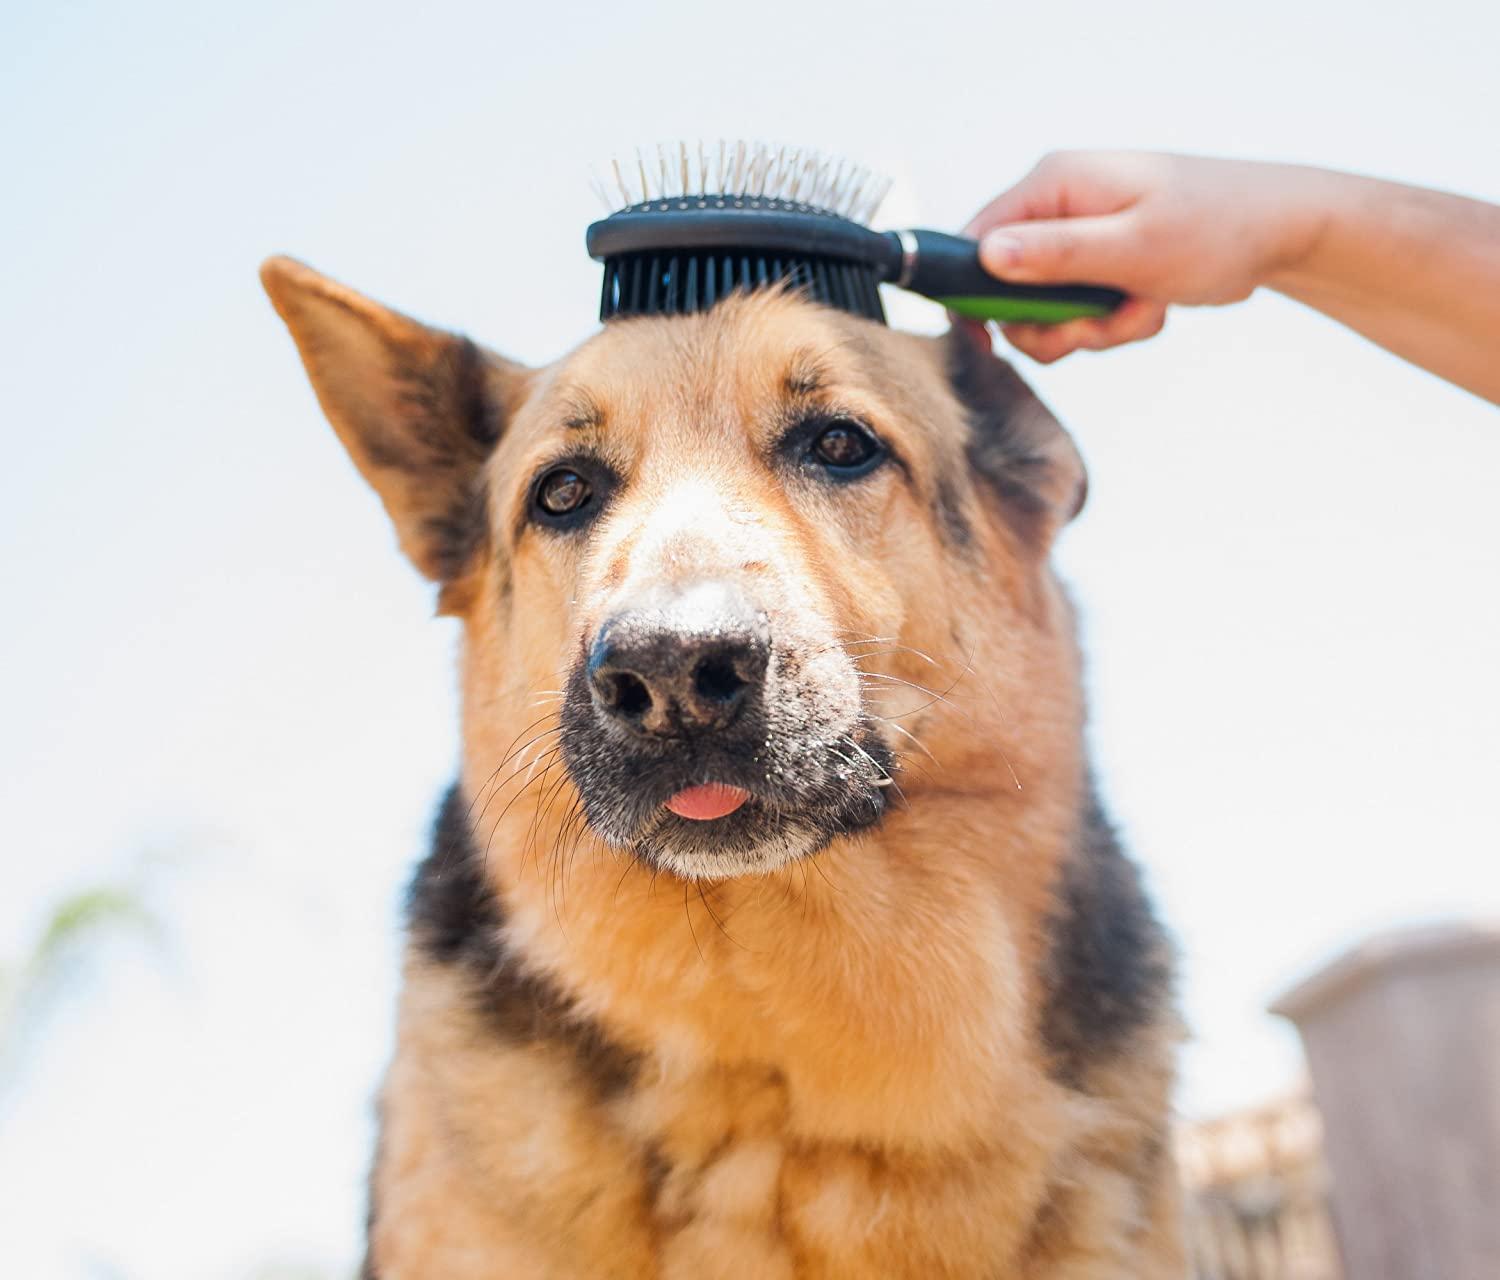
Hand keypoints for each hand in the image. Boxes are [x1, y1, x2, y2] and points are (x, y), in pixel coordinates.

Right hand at [964, 151, 1323, 362]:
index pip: (976, 241)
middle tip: (1099, 327)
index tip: (993, 341)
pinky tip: (1152, 306)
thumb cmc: (1216, 229)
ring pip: (1045, 308)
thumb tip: (986, 255)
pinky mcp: (1100, 260)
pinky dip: (1112, 323)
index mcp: (1055, 184)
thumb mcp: (1133, 248)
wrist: (1282, 231)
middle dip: (1053, 323)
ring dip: (1091, 328)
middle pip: (1007, 288)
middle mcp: (1059, 205)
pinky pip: (1079, 310)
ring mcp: (1079, 234)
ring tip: (1140, 312)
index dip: (974, 296)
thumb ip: (1057, 254)